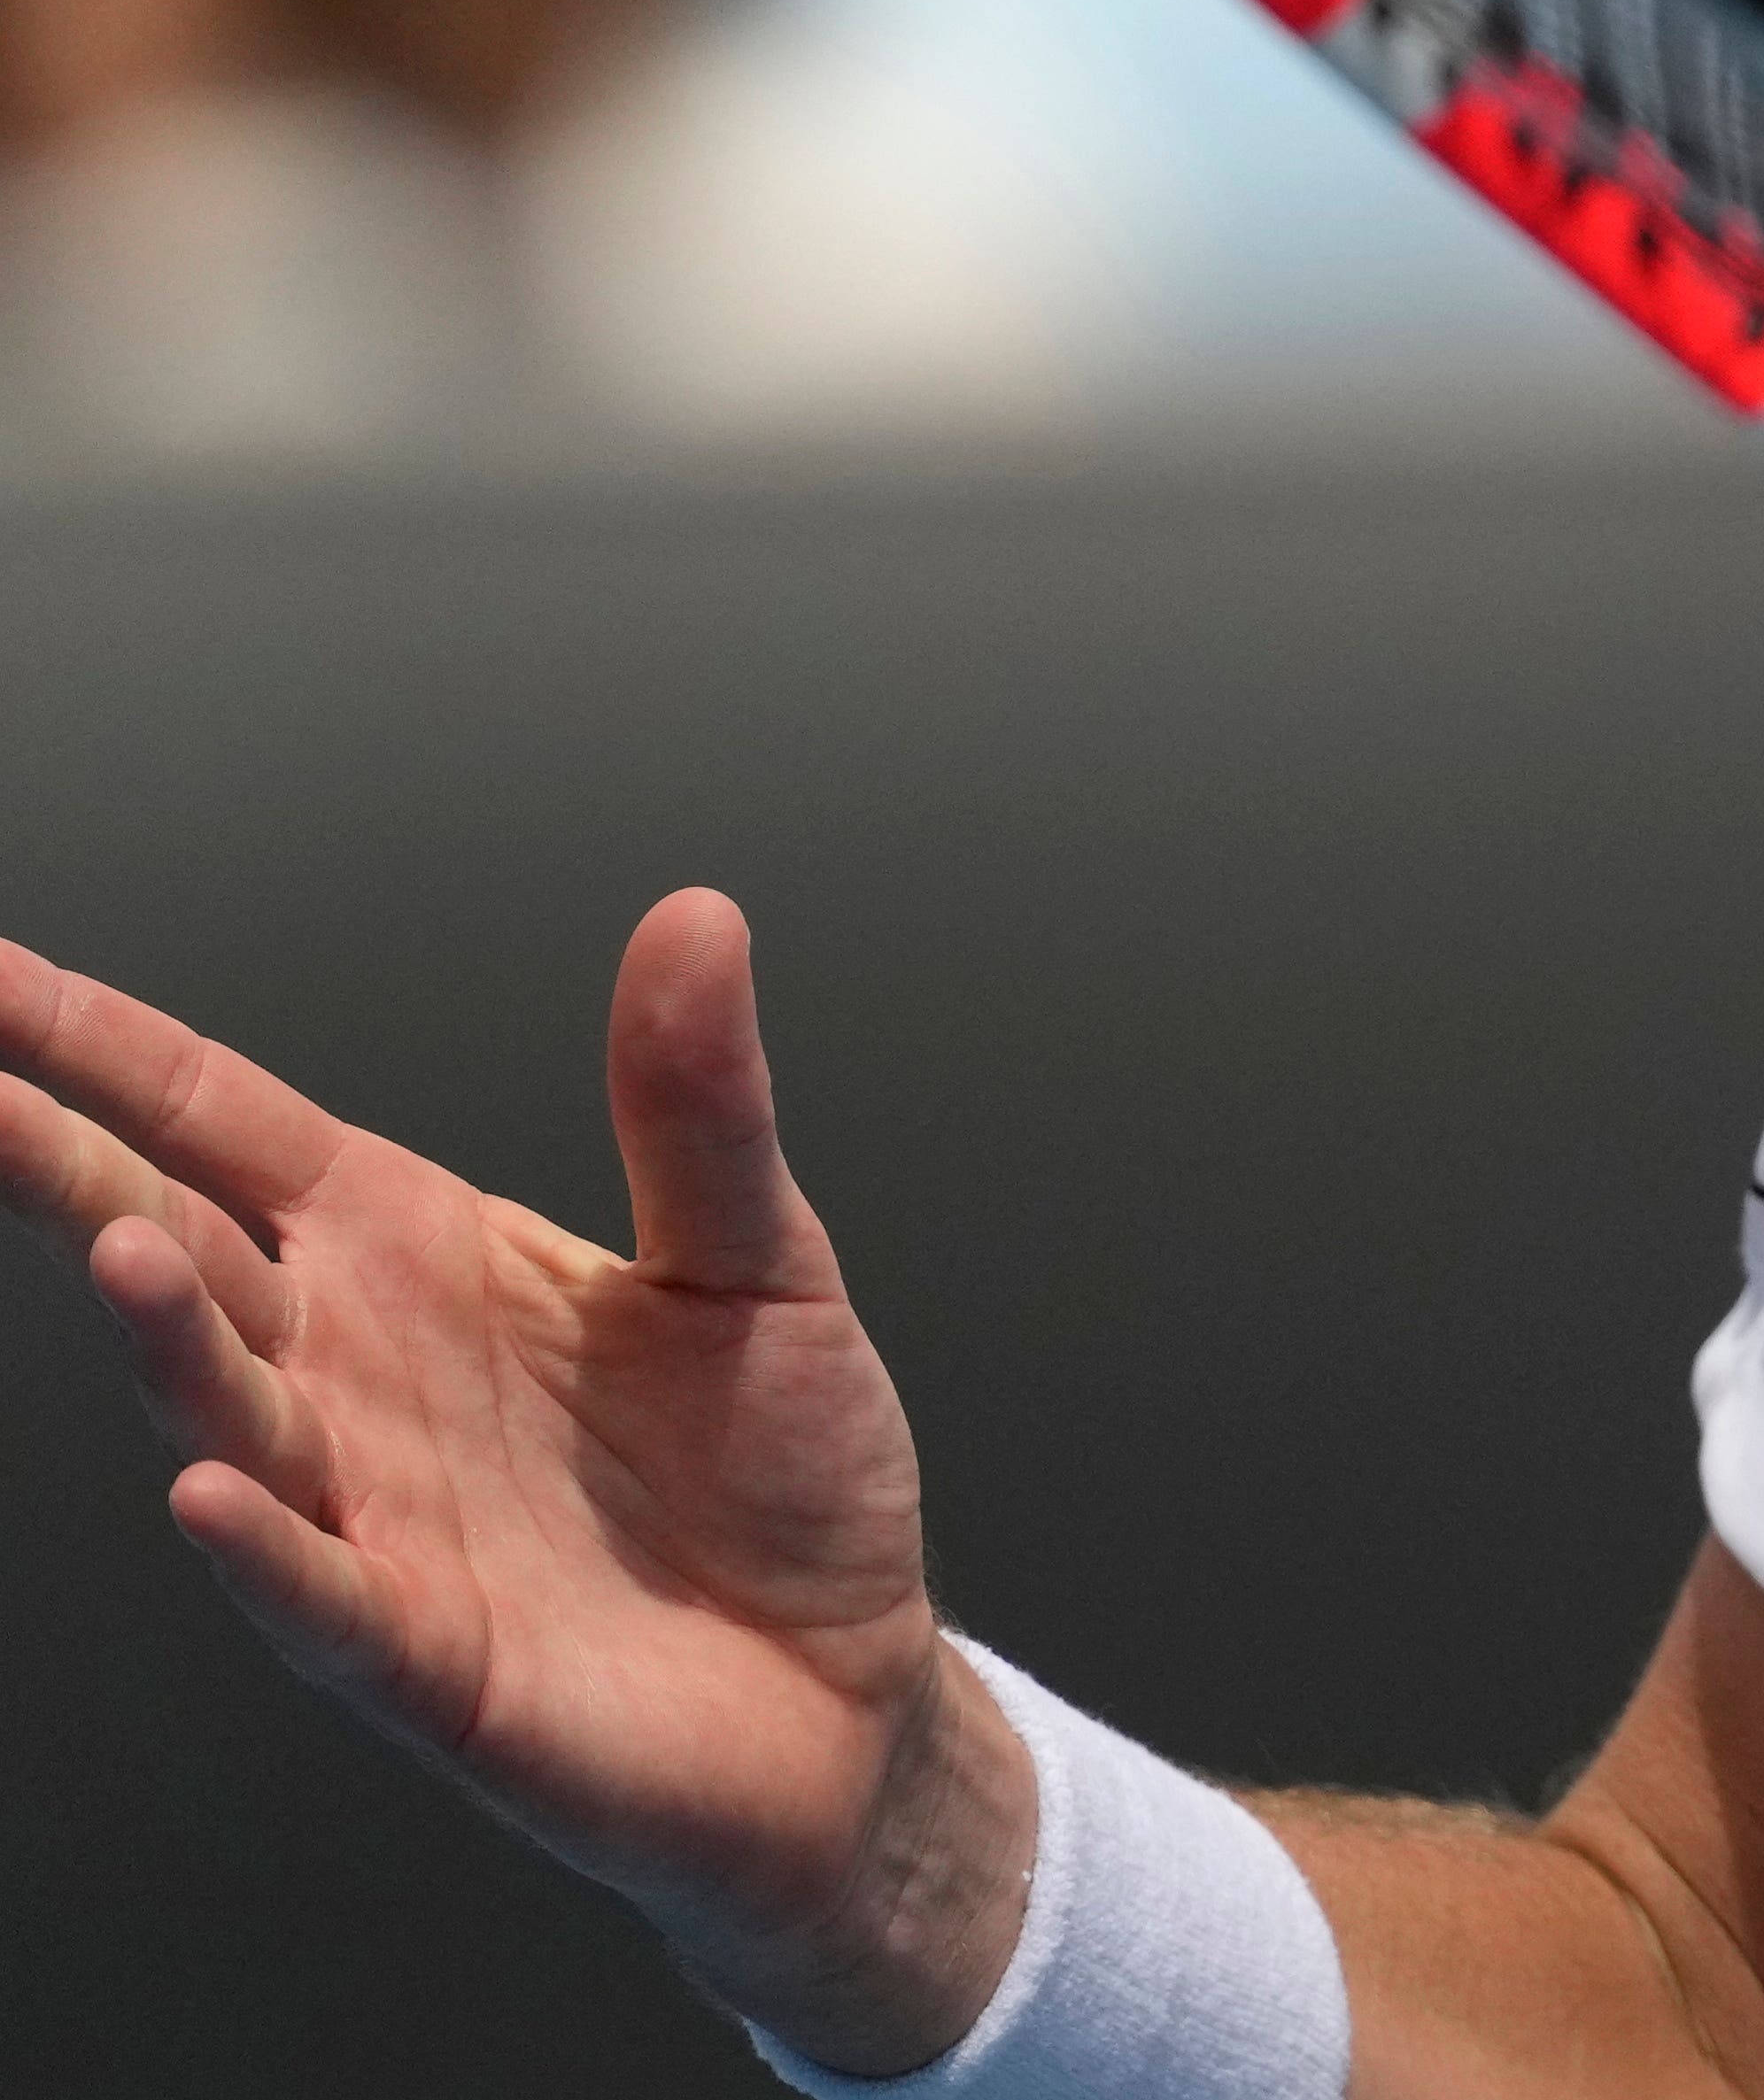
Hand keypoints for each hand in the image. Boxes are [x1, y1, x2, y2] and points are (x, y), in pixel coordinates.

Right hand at [0, 891, 1029, 2069]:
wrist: (848, 1683)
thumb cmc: (782, 1472)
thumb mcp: (757, 1258)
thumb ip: (698, 1103)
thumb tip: (695, 918)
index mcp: (416, 1258)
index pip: (225, 1130)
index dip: (109, 1051)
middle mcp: (359, 1379)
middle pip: (185, 1259)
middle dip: (74, 1174)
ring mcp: (375, 1519)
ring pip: (235, 1418)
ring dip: (171, 1344)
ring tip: (121, 1247)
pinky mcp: (430, 1659)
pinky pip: (325, 1598)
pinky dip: (265, 1550)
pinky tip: (207, 1495)